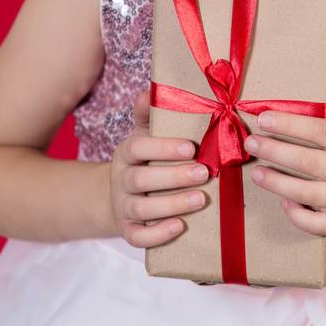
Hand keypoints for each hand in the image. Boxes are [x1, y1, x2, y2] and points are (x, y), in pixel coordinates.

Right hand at [109, 88, 213, 247]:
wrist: (121, 195)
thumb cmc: (146, 159)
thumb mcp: (146, 133)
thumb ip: (150, 112)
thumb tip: (152, 89)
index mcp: (127, 152)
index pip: (138, 147)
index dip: (163, 147)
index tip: (192, 147)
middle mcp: (122, 179)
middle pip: (141, 179)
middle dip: (174, 177)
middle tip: (204, 173)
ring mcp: (123, 206)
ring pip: (141, 208)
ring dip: (171, 204)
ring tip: (201, 199)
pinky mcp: (128, 230)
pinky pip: (137, 237)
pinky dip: (157, 235)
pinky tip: (179, 227)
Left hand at [244, 64, 325, 235]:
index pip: (320, 131)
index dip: (290, 124)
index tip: (264, 118)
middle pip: (307, 162)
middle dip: (274, 151)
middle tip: (250, 143)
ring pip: (305, 193)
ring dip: (276, 183)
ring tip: (256, 172)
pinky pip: (315, 223)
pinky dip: (296, 214)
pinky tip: (283, 201)